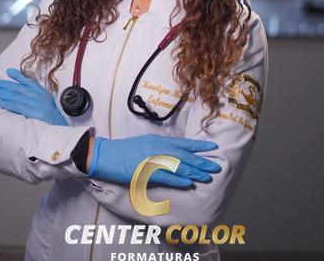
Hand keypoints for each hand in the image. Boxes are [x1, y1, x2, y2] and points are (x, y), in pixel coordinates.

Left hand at [0, 68, 67, 125]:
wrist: (63, 132)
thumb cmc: (53, 122)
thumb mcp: (47, 106)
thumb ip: (36, 99)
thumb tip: (21, 96)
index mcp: (44, 94)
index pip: (30, 82)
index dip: (18, 76)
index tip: (9, 72)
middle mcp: (42, 97)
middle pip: (21, 88)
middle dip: (6, 84)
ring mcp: (40, 105)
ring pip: (18, 96)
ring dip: (4, 93)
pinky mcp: (37, 114)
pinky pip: (20, 107)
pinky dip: (10, 104)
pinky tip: (1, 103)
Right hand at [88, 133, 220, 187]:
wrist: (107, 155)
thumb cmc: (125, 150)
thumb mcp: (146, 143)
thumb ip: (160, 147)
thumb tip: (174, 152)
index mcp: (159, 140)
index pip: (184, 142)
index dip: (200, 146)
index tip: (213, 147)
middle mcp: (159, 148)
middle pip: (186, 155)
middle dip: (202, 161)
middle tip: (216, 166)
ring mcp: (154, 159)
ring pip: (179, 165)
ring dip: (195, 171)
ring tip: (208, 176)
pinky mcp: (146, 171)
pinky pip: (166, 176)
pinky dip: (179, 179)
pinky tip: (189, 183)